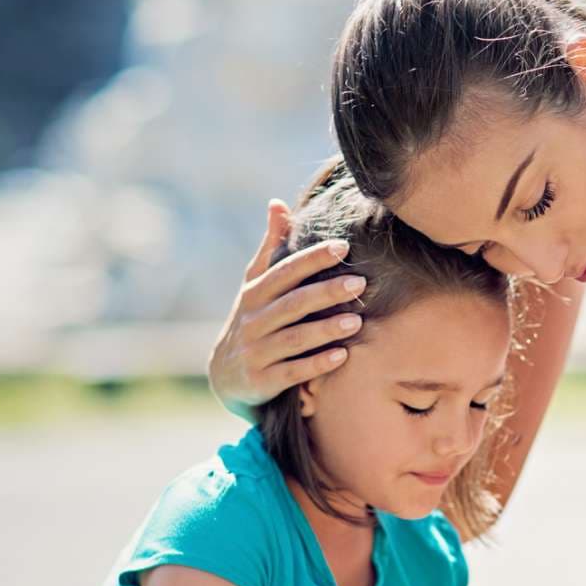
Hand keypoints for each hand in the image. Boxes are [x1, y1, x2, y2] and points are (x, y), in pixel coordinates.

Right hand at [207, 200, 368, 418]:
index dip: (313, 259)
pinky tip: (342, 356)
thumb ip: (270, 248)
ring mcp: (256, 352)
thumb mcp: (255, 285)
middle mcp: (253, 322)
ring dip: (326, 330)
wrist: (225, 376)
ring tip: (357, 321)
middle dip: (326, 292)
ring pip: (295, 338)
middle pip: (293, 303)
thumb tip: (277, 203)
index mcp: (254, 294)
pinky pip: (293, 372)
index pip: (285, 271)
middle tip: (361, 283)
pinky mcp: (263, 381)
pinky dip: (317, 364)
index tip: (343, 247)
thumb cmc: (253, 321)